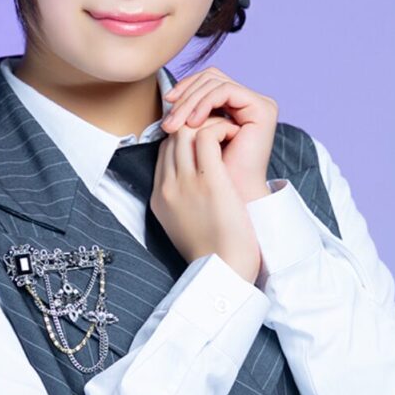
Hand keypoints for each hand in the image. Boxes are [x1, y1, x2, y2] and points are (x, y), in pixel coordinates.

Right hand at [151, 114, 262, 285]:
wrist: (224, 270)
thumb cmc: (213, 252)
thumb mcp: (184, 226)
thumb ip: (181, 201)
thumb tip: (193, 185)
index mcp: (159, 198)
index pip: (163, 151)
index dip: (183, 139)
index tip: (206, 140)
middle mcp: (167, 186)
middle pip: (171, 136)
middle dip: (194, 126)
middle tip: (219, 130)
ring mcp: (185, 182)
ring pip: (185, 130)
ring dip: (208, 124)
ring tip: (227, 132)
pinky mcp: (209, 180)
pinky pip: (207, 135)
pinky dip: (221, 129)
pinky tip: (234, 136)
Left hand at [160, 67, 277, 205]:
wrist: (235, 201)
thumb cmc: (213, 177)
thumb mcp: (194, 139)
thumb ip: (187, 117)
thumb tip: (168, 98)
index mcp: (234, 107)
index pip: (205, 83)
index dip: (183, 91)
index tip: (165, 110)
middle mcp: (248, 103)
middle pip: (209, 78)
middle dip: (184, 96)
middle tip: (168, 121)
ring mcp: (258, 104)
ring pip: (214, 82)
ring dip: (190, 101)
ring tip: (177, 124)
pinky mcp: (263, 108)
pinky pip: (226, 90)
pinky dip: (205, 103)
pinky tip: (193, 122)